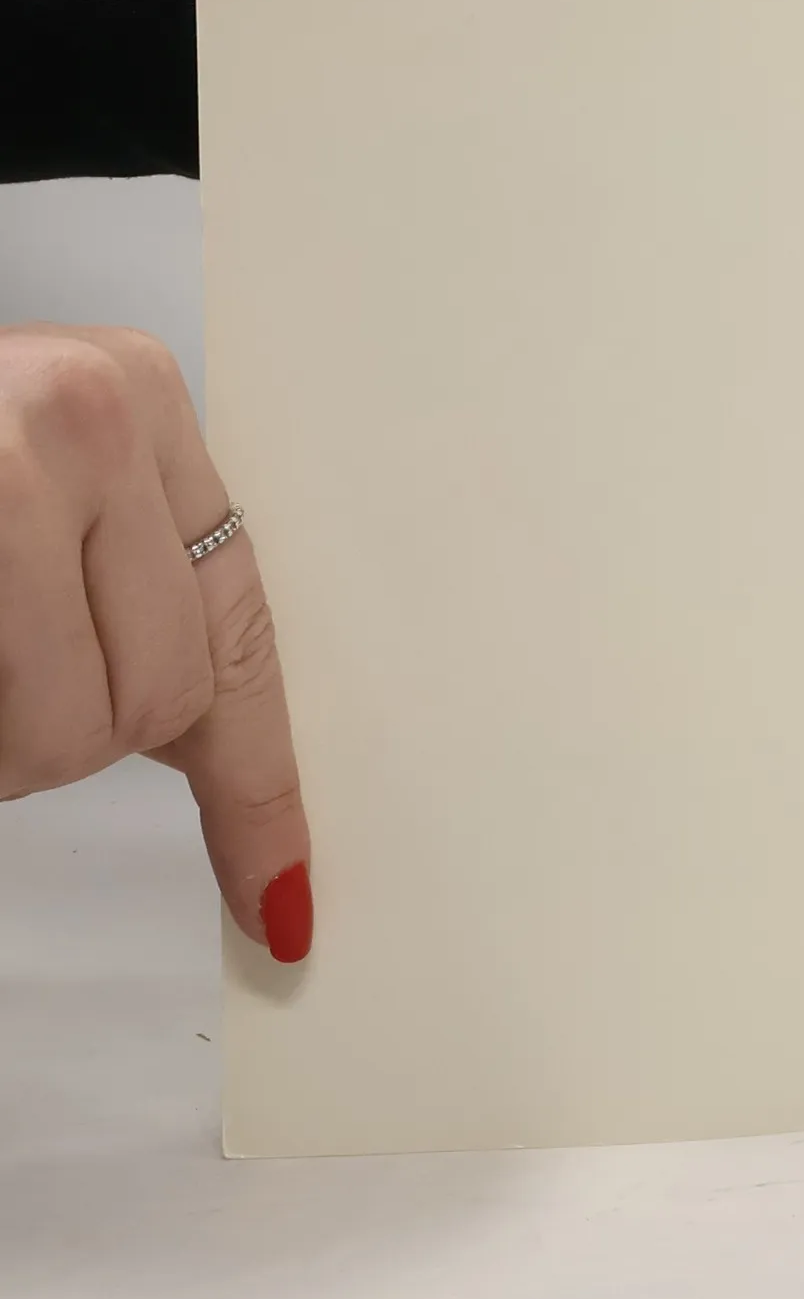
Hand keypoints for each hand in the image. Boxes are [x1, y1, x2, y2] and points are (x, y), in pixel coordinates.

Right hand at [0, 325, 310, 961]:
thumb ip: (121, 591)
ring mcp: (3, 463)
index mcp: (136, 398)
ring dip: (0, 751)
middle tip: (0, 676)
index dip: (257, 784)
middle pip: (162, 697)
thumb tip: (242, 805)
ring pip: (67, 728)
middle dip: (68, 738)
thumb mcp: (38, 487)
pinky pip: (0, 727)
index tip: (280, 900)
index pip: (239, 628)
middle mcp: (85, 413)